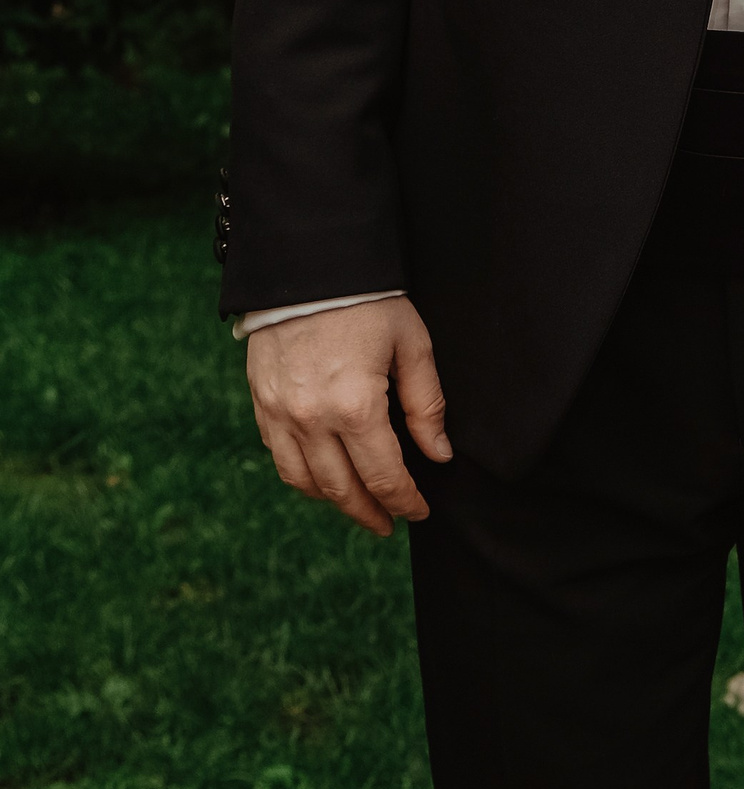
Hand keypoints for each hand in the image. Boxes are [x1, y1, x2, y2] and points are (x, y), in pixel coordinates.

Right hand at [245, 297, 450, 536]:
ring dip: (334, 502)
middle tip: (389, 523)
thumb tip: (438, 454)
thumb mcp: (411, 345)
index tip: (419, 511)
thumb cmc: (367, 301)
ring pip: (306, 482)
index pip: (384, 477)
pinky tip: (322, 479)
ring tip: (358, 508)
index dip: (405, 501)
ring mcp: (280, 415)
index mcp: (356, 406)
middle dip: (370, 512)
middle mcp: (312, 419)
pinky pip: (279, 458)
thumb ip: (426, 404)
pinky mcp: (260, 404)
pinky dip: (302, 478)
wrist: (307, 265)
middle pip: (342, 489)